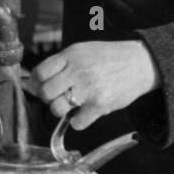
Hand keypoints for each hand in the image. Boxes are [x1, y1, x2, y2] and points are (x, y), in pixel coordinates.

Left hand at [32, 40, 161, 129]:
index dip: (37, 83)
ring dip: (62, 110)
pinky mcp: (100, 104)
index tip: (41, 86)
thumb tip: (33, 81)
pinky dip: (79, 120)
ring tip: (73, 104)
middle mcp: (78, 70)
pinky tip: (86, 111)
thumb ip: (61, 64)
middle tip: (59, 96)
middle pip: (46, 92)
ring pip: (57, 108)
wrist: (140, 63)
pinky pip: (77, 122)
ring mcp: (89, 88)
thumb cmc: (110, 58)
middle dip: (49, 98)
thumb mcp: (84, 51)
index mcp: (72, 55)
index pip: (40, 72)